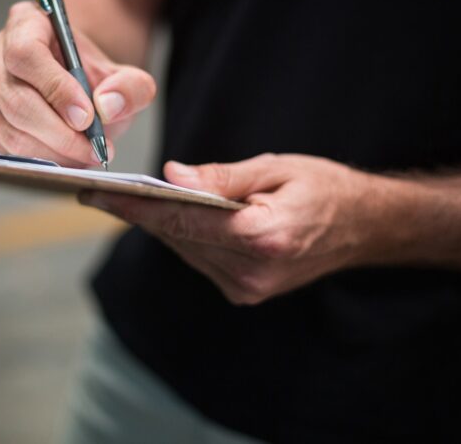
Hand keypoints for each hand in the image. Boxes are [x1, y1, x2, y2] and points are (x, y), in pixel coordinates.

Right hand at [0, 1, 156, 166]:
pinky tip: (65, 158)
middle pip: (16, 99)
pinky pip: (4, 148)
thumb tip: (108, 105)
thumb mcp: (123, 75)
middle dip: (59, 133)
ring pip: (9, 129)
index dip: (56, 89)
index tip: (86, 117)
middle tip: (92, 148)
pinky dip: (38, 160)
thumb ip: (130, 86)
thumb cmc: (90, 74)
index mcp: (26, 23)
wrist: (75, 85)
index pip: (27, 54)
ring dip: (51, 151)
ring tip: (84, 155)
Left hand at [80, 154, 388, 304]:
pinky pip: (198, 258)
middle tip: (97, 189)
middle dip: (138, 211)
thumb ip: (221, 177)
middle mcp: (252, 271)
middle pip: (177, 235)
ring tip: (122, 199)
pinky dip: (181, 235)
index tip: (95, 194)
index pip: (182, 219)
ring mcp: (248, 288)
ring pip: (183, 249)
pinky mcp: (245, 292)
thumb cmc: (325, 188)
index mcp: (262, 237)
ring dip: (157, 223)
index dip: (134, 206)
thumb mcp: (276, 168)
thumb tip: (171, 175)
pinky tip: (166, 214)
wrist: (365, 228)